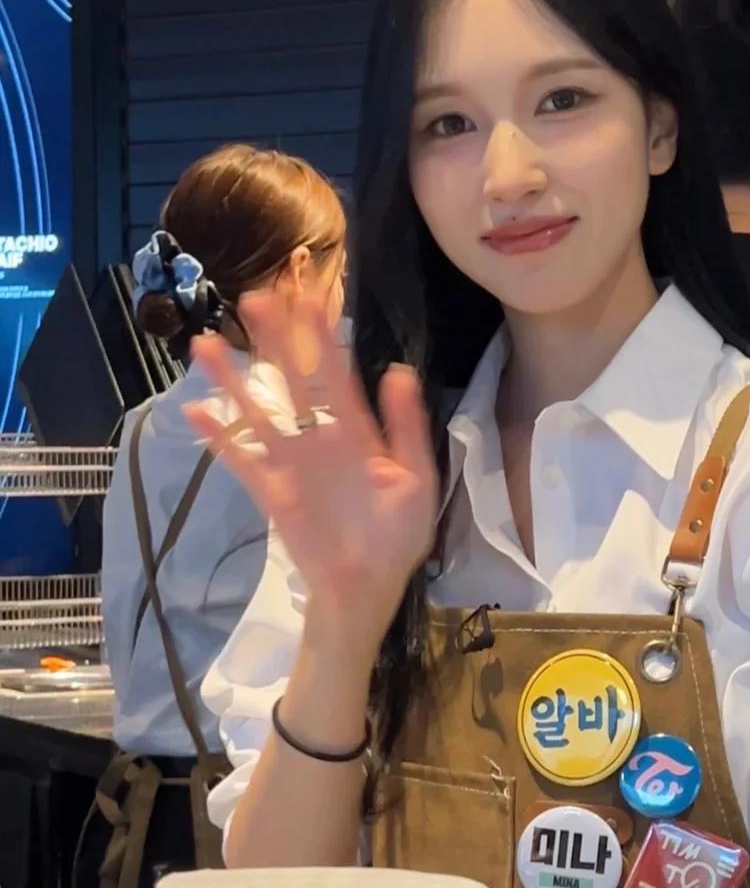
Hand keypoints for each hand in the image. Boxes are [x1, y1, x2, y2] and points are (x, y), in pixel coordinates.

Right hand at [185, 292, 437, 622]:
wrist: (368, 588)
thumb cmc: (397, 537)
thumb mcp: (416, 477)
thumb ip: (407, 426)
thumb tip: (398, 371)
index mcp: (358, 432)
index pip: (336, 374)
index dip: (322, 337)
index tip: (309, 299)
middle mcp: (320, 439)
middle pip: (293, 380)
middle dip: (275, 341)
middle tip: (254, 299)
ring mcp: (292, 464)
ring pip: (258, 411)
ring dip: (233, 379)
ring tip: (206, 343)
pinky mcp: (270, 492)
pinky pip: (240, 460)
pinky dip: (219, 438)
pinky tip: (196, 411)